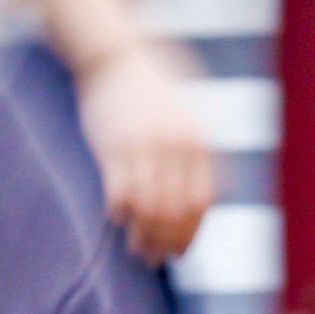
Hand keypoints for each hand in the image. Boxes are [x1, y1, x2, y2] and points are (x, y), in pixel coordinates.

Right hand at [76, 38, 214, 263]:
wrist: (118, 53)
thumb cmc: (153, 81)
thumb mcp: (187, 111)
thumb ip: (194, 147)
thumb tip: (200, 188)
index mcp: (197, 140)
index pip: (201, 201)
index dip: (191, 231)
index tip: (181, 250)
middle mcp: (176, 147)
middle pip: (176, 211)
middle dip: (167, 242)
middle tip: (155, 259)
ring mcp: (145, 147)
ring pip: (149, 209)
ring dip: (143, 236)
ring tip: (136, 250)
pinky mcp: (113, 147)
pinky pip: (120, 193)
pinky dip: (119, 213)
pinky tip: (115, 220)